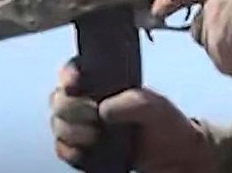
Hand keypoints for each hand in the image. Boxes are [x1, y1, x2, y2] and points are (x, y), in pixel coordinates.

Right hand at [49, 58, 215, 172]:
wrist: (174, 160)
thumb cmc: (166, 126)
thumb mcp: (156, 106)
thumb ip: (133, 101)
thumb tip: (104, 110)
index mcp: (104, 83)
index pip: (73, 71)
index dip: (68, 74)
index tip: (75, 83)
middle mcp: (89, 102)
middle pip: (58, 99)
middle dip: (70, 108)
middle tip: (93, 117)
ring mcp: (84, 127)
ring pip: (57, 124)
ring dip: (70, 131)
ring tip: (95, 137)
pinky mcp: (84, 151)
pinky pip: (62, 149)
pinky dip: (69, 151)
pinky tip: (85, 153)